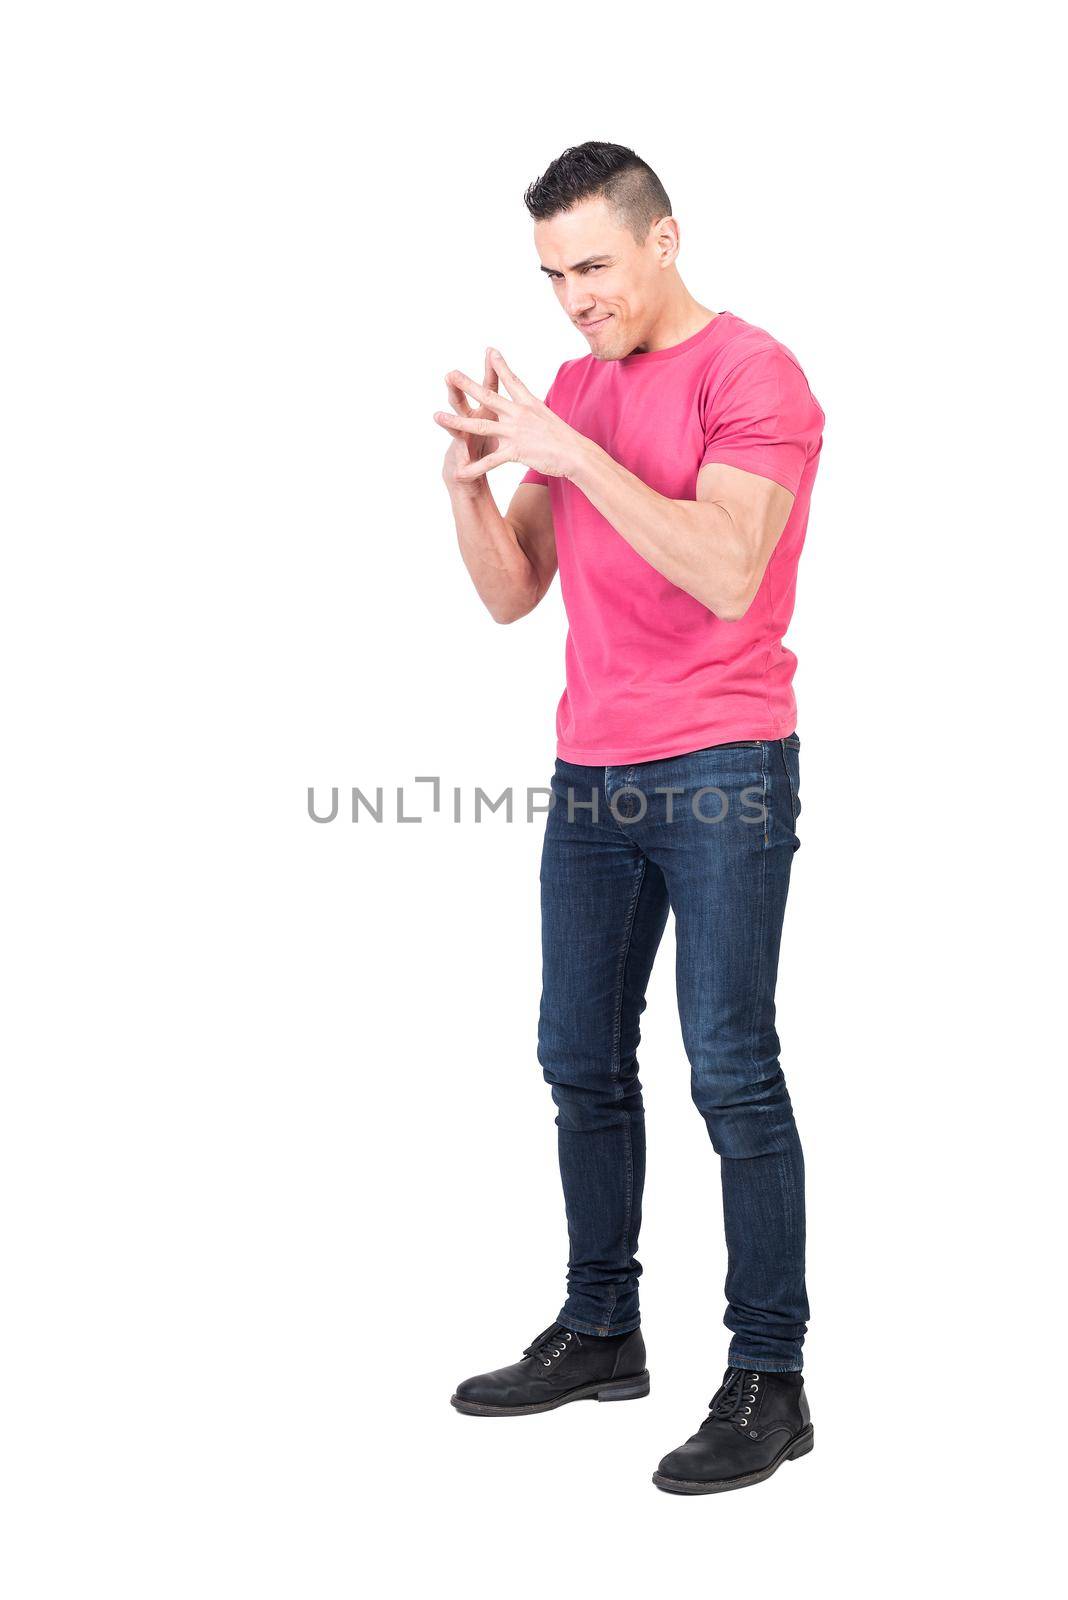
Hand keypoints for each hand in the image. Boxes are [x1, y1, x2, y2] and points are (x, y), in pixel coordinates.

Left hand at [434, 350, 582, 480]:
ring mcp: (515, 432)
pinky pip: (489, 460)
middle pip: (488, 396)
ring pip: (480, 425)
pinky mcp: (515, 451)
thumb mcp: (548, 418)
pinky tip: (460, 472)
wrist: (576, 454)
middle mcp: (518, 414)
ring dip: (456, 421)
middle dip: (466, 385)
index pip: (511, 380)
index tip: (489, 350)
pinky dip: (474, 468)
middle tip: (449, 374)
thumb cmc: (565, 439)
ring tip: (437, 417)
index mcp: (528, 403)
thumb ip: (534, 412)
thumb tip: (530, 408)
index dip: (500, 365)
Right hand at [440, 350, 501, 494]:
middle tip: (450, 374)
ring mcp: (463, 441)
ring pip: (456, 430)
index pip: (488, 388)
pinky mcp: (462, 461)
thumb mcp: (500, 423)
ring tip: (437, 417)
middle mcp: (471, 422)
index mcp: (485, 411)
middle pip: (464, 402)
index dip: (491, 371)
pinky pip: (463, 465)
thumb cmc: (489, 444)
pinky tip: (457, 469)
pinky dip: (463, 469)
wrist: (467, 473)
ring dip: (448, 424)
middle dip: (458, 389)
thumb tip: (518, 384)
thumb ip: (506, 405)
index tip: (491, 350)